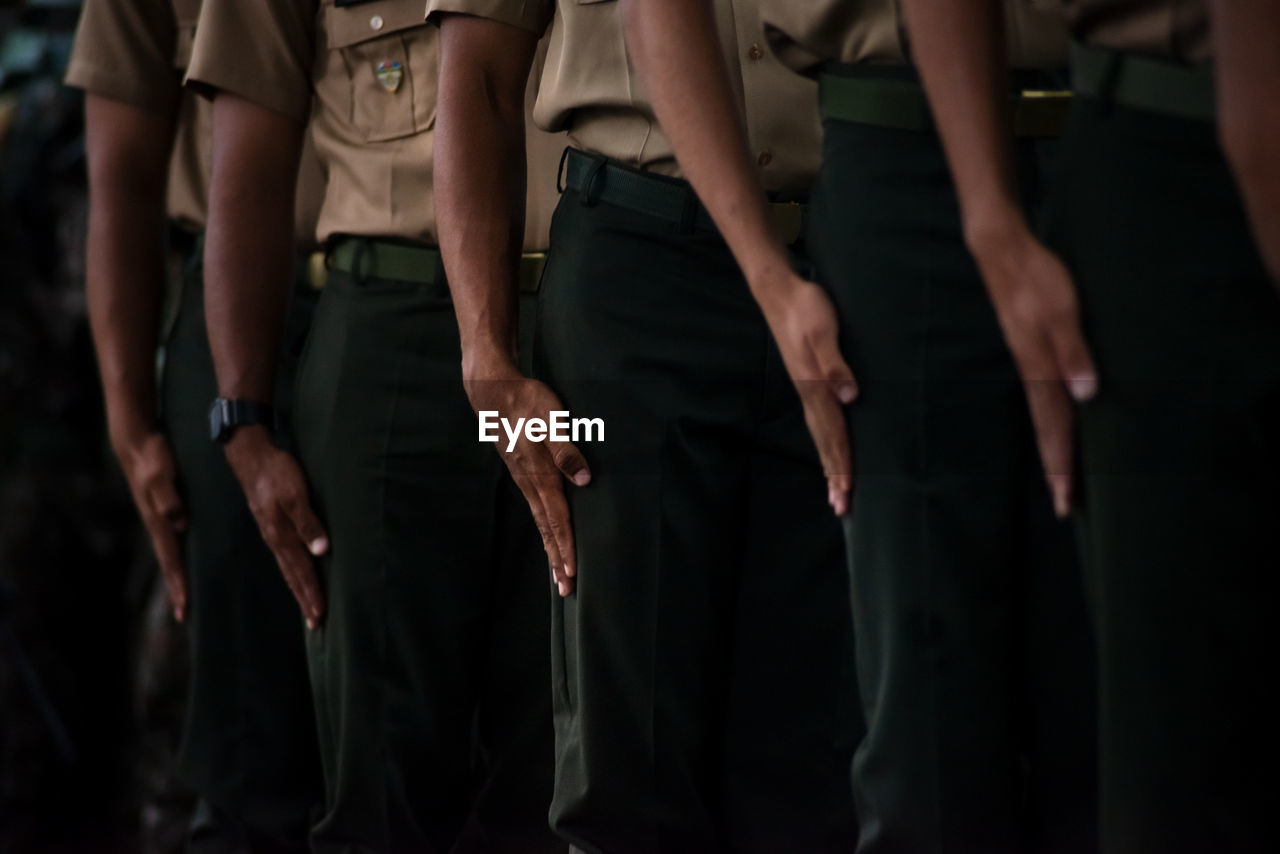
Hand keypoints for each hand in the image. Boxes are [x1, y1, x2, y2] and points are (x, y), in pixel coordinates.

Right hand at [113, 430, 188, 621]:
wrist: (138, 441)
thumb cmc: (152, 457)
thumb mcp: (161, 475)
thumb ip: (168, 498)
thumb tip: (178, 522)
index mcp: (159, 522)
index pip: (171, 560)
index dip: (178, 585)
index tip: (183, 609)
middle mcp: (160, 524)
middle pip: (170, 563)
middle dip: (177, 589)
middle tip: (184, 615)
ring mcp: (161, 517)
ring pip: (172, 552)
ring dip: (179, 575)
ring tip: (186, 596)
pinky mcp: (166, 508)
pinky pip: (175, 538)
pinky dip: (181, 554)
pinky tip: (190, 560)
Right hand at [222, 425, 327, 625]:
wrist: (251, 453)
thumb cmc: (277, 471)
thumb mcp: (295, 494)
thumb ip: (308, 522)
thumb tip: (322, 551)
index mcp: (281, 534)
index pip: (301, 571)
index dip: (311, 593)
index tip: (319, 616)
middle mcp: (275, 538)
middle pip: (293, 575)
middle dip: (305, 599)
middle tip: (316, 624)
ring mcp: (271, 532)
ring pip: (288, 567)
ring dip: (299, 588)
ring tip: (308, 607)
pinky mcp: (272, 523)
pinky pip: (284, 555)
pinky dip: (292, 570)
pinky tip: (296, 573)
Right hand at [463, 356, 590, 596]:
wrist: (495, 393)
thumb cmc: (527, 402)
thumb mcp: (553, 419)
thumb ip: (567, 450)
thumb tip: (584, 480)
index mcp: (541, 474)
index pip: (558, 519)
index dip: (566, 547)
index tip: (572, 573)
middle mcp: (531, 484)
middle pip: (547, 530)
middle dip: (558, 561)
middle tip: (567, 590)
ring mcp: (525, 481)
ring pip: (541, 523)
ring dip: (552, 550)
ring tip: (559, 575)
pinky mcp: (523, 475)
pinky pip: (537, 511)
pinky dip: (546, 530)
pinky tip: (551, 537)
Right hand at [754, 271, 857, 515]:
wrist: (781, 291)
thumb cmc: (806, 307)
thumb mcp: (824, 330)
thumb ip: (835, 363)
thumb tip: (850, 396)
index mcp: (815, 387)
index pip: (834, 433)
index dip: (842, 463)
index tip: (847, 492)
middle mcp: (810, 394)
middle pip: (826, 443)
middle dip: (835, 476)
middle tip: (842, 508)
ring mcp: (807, 389)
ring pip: (821, 435)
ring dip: (830, 464)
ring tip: (836, 491)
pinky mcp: (808, 380)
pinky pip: (819, 421)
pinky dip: (826, 442)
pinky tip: (830, 448)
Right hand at [969, 224, 1097, 516]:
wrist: (1002, 251)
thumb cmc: (1036, 277)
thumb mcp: (1062, 310)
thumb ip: (1072, 351)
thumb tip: (1086, 394)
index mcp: (1039, 367)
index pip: (1052, 426)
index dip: (1060, 463)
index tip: (1064, 500)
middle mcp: (1031, 371)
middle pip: (1046, 429)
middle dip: (1056, 468)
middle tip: (1063, 506)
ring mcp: (1028, 362)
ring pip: (1044, 415)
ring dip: (1053, 448)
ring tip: (1060, 476)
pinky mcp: (1029, 350)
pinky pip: (1041, 397)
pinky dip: (1049, 421)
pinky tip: (1056, 422)